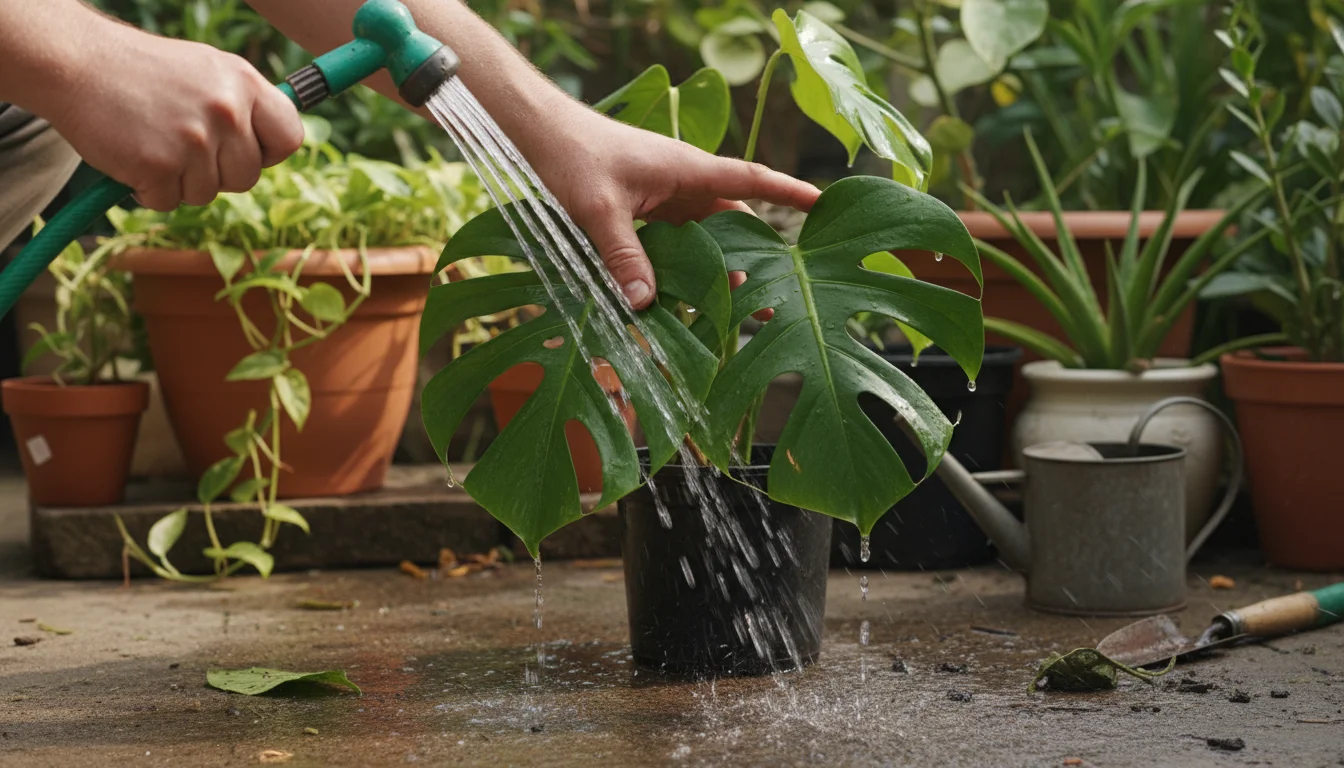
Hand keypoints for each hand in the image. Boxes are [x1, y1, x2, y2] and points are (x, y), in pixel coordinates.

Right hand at [42, 18, 303, 210]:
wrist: (77, 64)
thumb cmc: (145, 72)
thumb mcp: (209, 71)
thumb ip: (245, 105)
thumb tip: (277, 144)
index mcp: (245, 83)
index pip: (290, 138)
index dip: (268, 153)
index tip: (246, 152)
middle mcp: (227, 111)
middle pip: (247, 177)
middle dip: (217, 173)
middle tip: (184, 146)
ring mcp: (194, 140)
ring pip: (208, 194)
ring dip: (180, 182)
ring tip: (155, 142)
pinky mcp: (158, 165)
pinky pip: (168, 202)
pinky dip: (149, 190)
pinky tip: (135, 155)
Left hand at [523, 100, 820, 308]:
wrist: (533, 132)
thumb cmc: (570, 154)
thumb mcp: (598, 208)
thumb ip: (622, 254)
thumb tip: (644, 303)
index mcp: (685, 169)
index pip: (751, 179)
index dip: (788, 193)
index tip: (822, 207)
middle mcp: (681, 183)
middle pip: (731, 222)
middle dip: (753, 259)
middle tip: (770, 302)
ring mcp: (662, 198)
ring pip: (701, 239)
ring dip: (714, 271)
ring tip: (730, 313)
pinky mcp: (641, 212)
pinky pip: (671, 245)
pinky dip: (679, 271)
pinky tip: (677, 302)